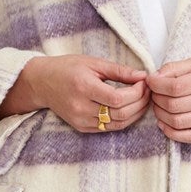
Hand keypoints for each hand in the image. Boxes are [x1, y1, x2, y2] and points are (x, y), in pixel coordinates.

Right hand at [2, 54, 150, 133]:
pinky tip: (131, 109)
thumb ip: (119, 71)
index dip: (137, 93)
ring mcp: (81, 121)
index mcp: (84, 88)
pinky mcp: (82, 128)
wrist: (42, 83)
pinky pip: (109, 128)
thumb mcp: (93, 63)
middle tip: (148, 91)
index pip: (118, 99)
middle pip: (121, 114)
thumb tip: (143, 75)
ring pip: (118, 124)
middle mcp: (81, 107)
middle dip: (140, 103)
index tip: (144, 82)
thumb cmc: (67, 68)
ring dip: (136, 114)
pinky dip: (124, 120)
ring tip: (143, 100)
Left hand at [144, 57, 190, 142]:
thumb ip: (178, 67)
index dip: (156, 85)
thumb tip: (155, 77)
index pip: (174, 87)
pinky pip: (189, 137)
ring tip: (159, 106)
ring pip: (178, 122)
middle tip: (154, 93)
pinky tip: (165, 124)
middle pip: (173, 105)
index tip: (151, 81)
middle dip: (156, 99)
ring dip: (160, 115)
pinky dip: (171, 133)